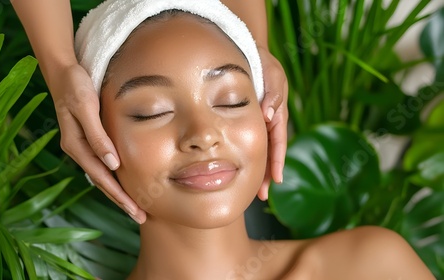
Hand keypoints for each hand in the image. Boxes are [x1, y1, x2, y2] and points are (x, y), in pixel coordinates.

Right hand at [50, 63, 145, 223]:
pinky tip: (121, 183)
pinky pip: (100, 164)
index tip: (135, 210)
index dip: (119, 195)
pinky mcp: (86, 139)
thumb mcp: (85, 106)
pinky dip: (112, 177)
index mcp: (76, 145)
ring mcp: (80, 145)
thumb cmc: (75, 85)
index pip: (102, 177)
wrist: (62, 70)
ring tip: (134, 207)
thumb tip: (112, 164)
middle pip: (101, 181)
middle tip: (140, 217)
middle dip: (120, 200)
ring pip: (101, 175)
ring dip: (117, 192)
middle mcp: (77, 149)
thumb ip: (97, 135)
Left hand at [256, 46, 288, 200]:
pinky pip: (243, 139)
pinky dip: (242, 153)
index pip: (277, 141)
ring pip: (255, 148)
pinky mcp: (241, 119)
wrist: (243, 50)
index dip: (276, 161)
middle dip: (265, 173)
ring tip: (250, 189)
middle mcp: (265, 120)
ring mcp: (254, 121)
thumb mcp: (272, 73)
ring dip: (255, 168)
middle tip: (260, 195)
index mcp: (275, 112)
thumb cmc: (261, 61)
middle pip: (266, 151)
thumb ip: (273, 93)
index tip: (275, 180)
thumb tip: (270, 116)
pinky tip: (233, 166)